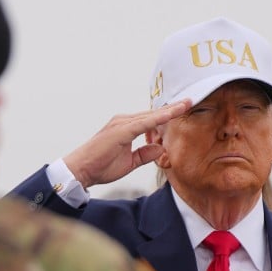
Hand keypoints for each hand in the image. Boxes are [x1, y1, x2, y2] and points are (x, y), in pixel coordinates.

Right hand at [61, 100, 189, 187]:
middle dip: (173, 108)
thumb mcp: (129, 162)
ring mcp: (121, 124)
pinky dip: (158, 118)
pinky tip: (171, 113)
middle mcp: (123, 122)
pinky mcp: (120, 131)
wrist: (80, 171)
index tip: (184, 108)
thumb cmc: (100, 166)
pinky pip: (144, 123)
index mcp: (125, 128)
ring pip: (151, 115)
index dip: (168, 114)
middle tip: (191, 100)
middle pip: (153, 113)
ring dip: (169, 110)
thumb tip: (160, 148)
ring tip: (187, 103)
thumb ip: (144, 154)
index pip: (151, 119)